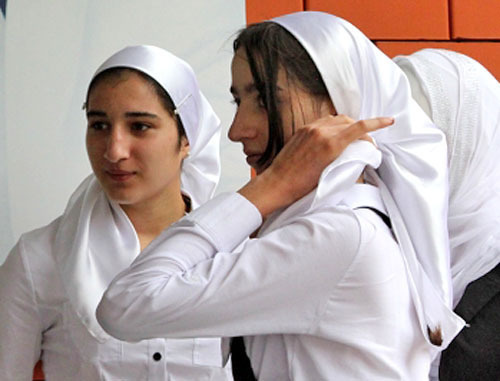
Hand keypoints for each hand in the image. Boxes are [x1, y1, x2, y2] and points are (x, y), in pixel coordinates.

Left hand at [238, 115, 393, 216]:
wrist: (277, 183)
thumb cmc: (302, 185)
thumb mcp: (330, 173)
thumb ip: (346, 158)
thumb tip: (357, 152)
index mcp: (330, 144)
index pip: (360, 127)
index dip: (377, 123)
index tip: (389, 121)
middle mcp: (321, 132)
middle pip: (350, 121)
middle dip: (362, 129)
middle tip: (367, 142)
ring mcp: (310, 129)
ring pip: (337, 119)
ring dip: (348, 125)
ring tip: (352, 137)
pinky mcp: (302, 130)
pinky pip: (324, 121)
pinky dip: (334, 125)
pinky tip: (335, 134)